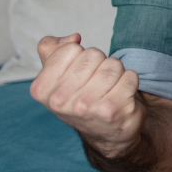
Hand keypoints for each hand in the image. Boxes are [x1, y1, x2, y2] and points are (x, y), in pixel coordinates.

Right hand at [31, 34, 144, 157]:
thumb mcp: (57, 74)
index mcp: (41, 89)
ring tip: (109, 89)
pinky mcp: (113, 110)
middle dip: (100, 64)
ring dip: (116, 73)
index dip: (80, 57)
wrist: (106, 133)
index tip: (78, 74)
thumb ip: (53, 49)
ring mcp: (86, 107)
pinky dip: (130, 82)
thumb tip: (73, 38)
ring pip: (113, 65)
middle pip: (93, 54)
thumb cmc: (80, 97)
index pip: (71, 48)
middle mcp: (60, 100)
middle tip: (96, 83)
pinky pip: (130, 76)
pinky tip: (122, 96)